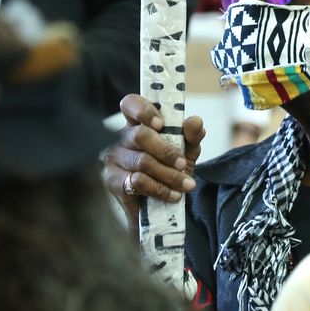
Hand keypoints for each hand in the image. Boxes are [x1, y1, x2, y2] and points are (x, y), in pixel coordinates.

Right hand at [102, 94, 205, 215]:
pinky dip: (160, 189)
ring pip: (142, 162)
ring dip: (168, 175)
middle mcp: (121, 138)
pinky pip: (138, 182)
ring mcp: (114, 160)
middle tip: (182, 164)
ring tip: (186, 184)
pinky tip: (173, 195)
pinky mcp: (114, 182)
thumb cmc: (169, 170)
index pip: (130, 104)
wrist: (161, 206)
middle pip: (140, 135)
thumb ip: (192, 135)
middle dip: (166, 151)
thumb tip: (195, 121)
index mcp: (136, 124)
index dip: (144, 110)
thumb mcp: (186, 151)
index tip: (161, 124)